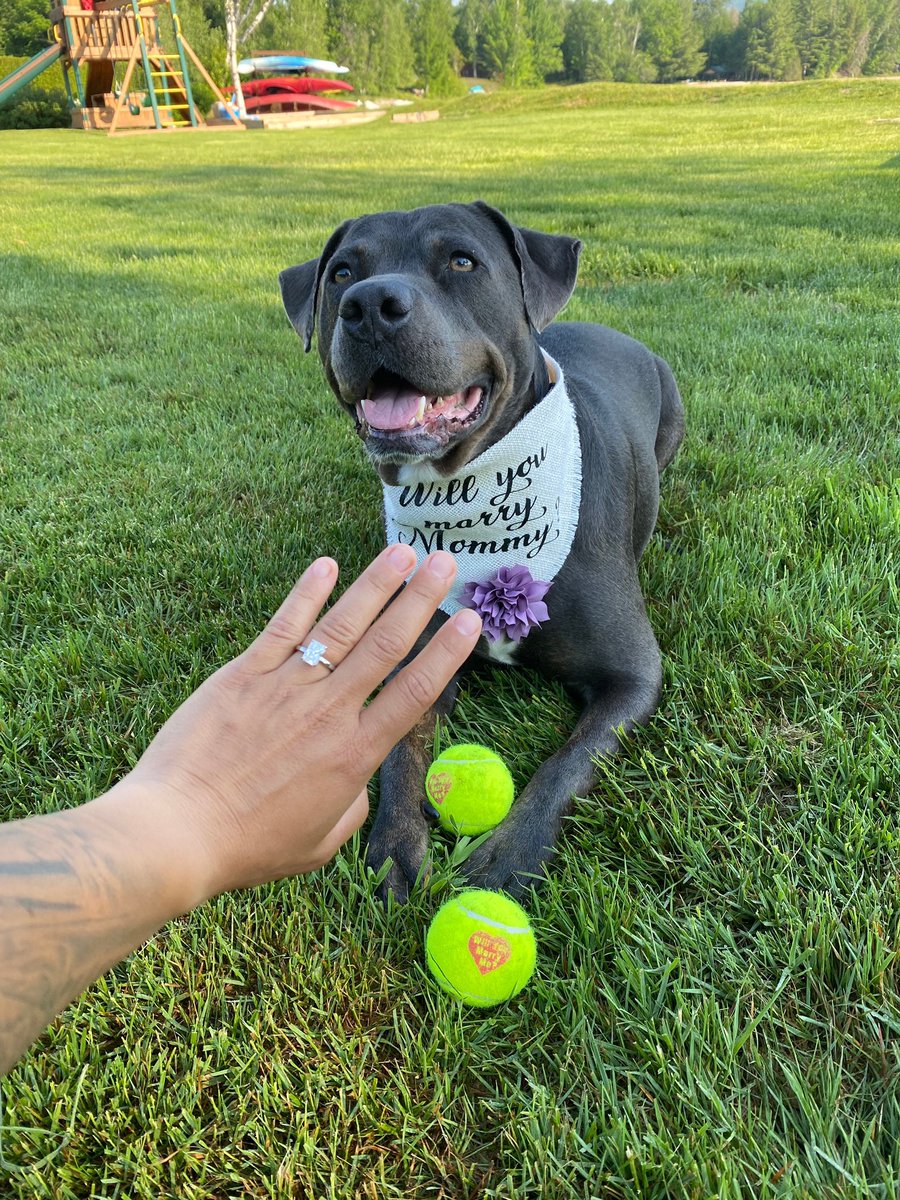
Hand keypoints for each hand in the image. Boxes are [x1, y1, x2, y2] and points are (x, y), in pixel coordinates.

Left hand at [118, 545, 480, 901]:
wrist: (177, 832)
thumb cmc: (250, 847)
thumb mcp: (321, 843)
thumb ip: (352, 805)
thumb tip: (356, 779)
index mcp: (355, 755)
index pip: (415, 692)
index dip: (447, 652)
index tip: (470, 620)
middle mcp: (328, 713)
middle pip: (385, 645)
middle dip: (421, 599)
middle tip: (446, 563)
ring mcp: (285, 688)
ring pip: (341, 627)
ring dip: (376, 586)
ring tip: (404, 551)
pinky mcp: (243, 675)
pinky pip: (282, 627)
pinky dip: (306, 593)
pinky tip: (327, 564)